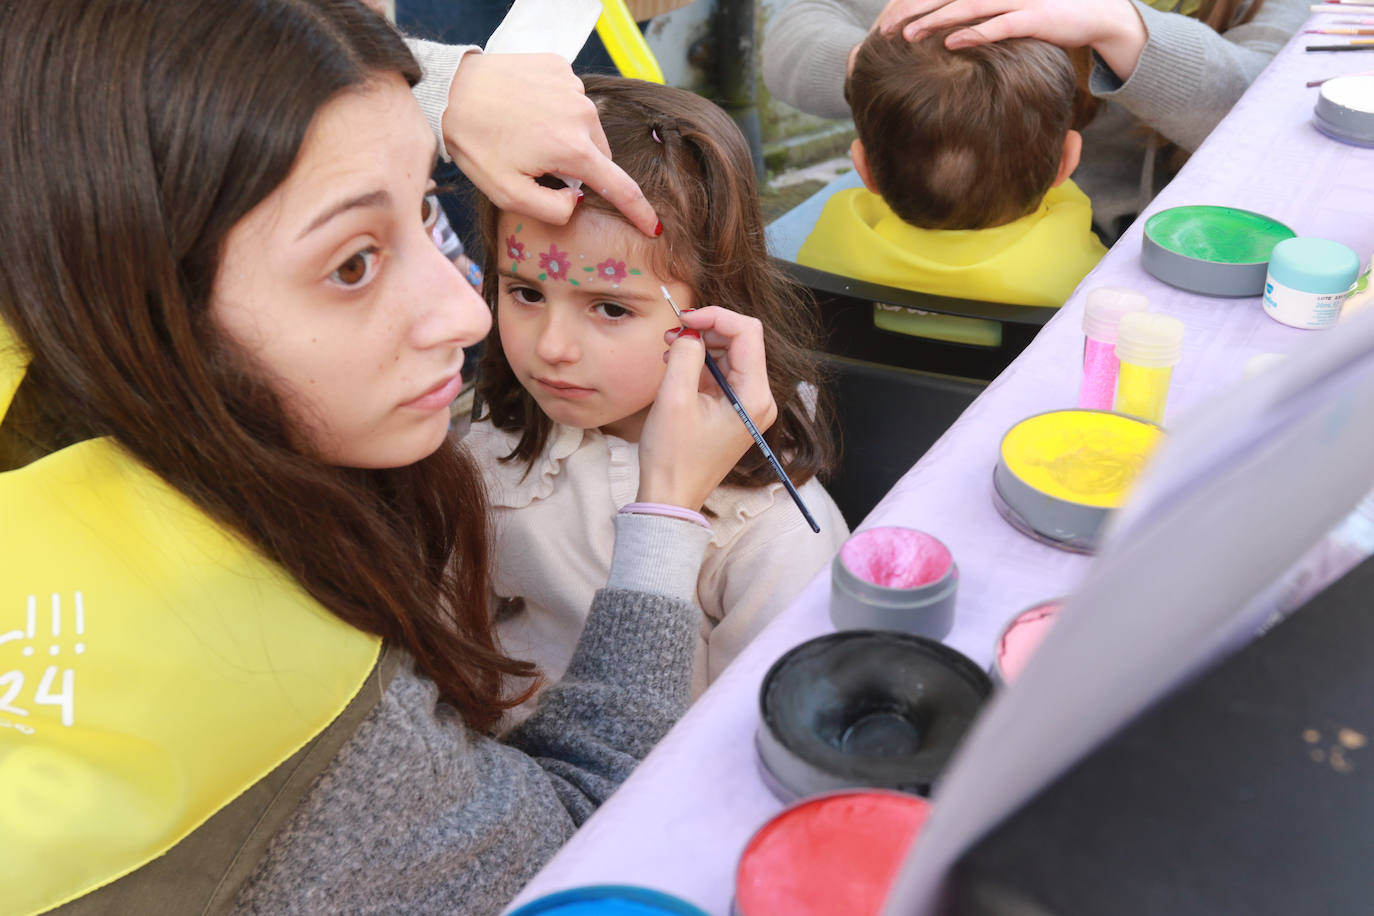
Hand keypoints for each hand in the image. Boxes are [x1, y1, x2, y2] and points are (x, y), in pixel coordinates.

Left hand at [443, 53, 660, 236]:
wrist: (454, 88)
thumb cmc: (478, 143)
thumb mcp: (507, 194)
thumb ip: (551, 209)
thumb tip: (577, 200)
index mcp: (574, 151)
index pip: (620, 187)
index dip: (639, 211)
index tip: (654, 226)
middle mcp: (583, 116)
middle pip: (598, 155)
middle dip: (578, 167)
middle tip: (538, 164)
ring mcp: (574, 87)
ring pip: (585, 127)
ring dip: (566, 136)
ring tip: (527, 132)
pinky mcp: (562, 67)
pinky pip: (571, 99)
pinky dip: (556, 109)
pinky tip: (528, 108)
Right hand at [637, 307, 775, 509]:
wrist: (670, 497)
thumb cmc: (673, 457)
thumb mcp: (674, 399)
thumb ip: (686, 356)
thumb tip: (690, 331)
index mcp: (754, 396)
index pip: (747, 332)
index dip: (715, 316)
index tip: (683, 318)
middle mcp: (759, 399)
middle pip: (740, 341)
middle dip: (706, 330)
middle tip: (671, 335)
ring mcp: (748, 405)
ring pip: (729, 356)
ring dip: (701, 346)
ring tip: (670, 351)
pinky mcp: (734, 411)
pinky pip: (722, 375)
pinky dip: (700, 365)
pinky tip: (677, 367)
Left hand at [878, 0, 1146, 80]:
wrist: (1098, 14)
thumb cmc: (1046, 16)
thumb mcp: (1007, 12)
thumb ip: (979, 17)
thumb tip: (946, 35)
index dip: (914, 3)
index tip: (887, 21)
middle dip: (913, 11)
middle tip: (886, 30)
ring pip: (968, 7)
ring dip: (935, 21)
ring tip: (907, 37)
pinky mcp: (1037, 17)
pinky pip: (1001, 25)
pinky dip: (975, 33)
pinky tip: (951, 43)